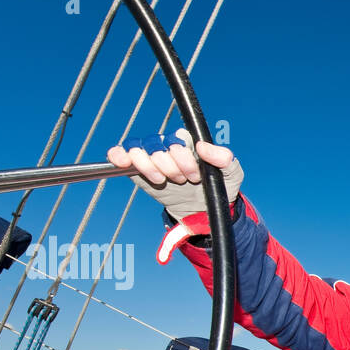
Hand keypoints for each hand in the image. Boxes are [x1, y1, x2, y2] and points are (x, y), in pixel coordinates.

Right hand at [107, 129, 242, 220]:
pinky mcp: (139, 172)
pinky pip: (121, 156)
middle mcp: (167, 148)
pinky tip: (121, 161)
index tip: (195, 176)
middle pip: (156, 145)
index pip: (176, 138)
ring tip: (162, 179)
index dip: (182, 156)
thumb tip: (203, 147)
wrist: (205, 211)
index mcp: (188, 144)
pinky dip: (118, 155)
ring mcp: (152, 159)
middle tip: (182, 180)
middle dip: (169, 166)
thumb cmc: (218, 187)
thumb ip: (223, 159)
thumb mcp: (231, 174)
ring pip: (138, 149)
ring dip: (148, 165)